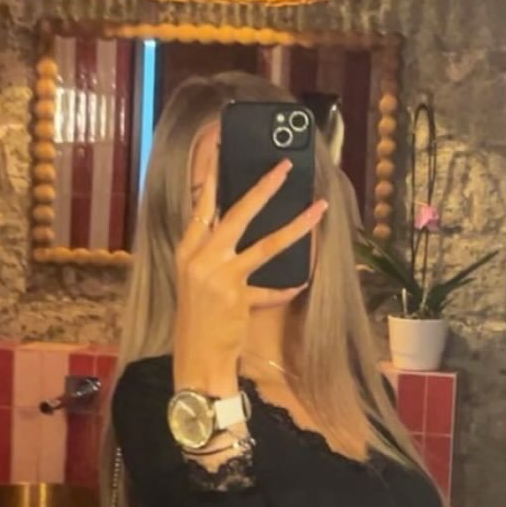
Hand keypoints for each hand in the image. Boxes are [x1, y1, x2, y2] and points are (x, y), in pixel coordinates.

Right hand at [172, 159, 326, 395]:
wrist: (196, 359)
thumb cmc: (199, 321)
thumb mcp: (199, 283)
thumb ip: (218, 257)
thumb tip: (241, 233)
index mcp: (187, 250)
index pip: (200, 205)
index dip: (211, 175)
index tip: (219, 147)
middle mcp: (200, 258)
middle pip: (236, 213)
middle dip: (264, 188)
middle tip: (284, 167)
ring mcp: (219, 276)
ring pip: (266, 244)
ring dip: (296, 225)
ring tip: (318, 208)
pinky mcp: (237, 297)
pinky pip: (271, 289)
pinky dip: (286, 288)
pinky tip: (301, 283)